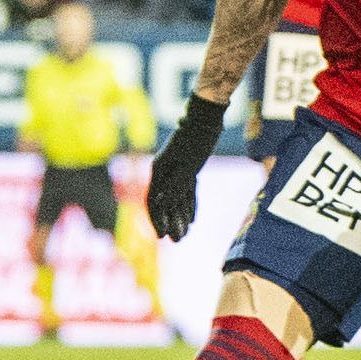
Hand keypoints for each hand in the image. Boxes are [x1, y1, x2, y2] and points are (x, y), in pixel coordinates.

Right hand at [145, 93, 227, 241]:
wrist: (206, 119)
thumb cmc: (196, 139)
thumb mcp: (188, 165)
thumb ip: (177, 186)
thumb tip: (165, 205)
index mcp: (159, 172)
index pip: (154, 202)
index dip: (158, 220)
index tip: (162, 236)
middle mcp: (164, 173)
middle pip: (165, 203)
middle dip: (171, 222)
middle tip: (177, 241)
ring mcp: (176, 171)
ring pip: (177, 199)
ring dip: (180, 217)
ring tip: (185, 235)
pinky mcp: (188, 169)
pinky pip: (187, 192)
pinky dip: (189, 205)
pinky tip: (192, 219)